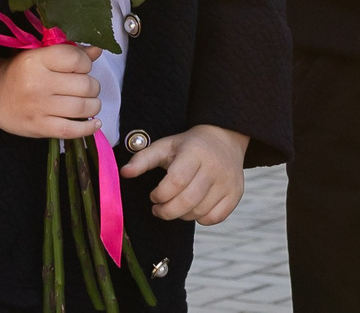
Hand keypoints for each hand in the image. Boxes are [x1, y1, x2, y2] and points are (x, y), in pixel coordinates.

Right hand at [0, 42, 99, 138]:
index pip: (75, 60)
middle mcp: (39, 84)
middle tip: (86, 86)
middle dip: (92, 85)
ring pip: (82, 107)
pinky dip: (88, 128)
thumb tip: (97, 51)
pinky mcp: (39, 128)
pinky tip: (94, 123)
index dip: (86, 63)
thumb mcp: (38, 55)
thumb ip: (69, 52)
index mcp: (37, 61)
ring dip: (93, 105)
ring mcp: (40, 108)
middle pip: (84, 85)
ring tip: (90, 102)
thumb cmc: (18, 73)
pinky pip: (71, 130)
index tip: (82, 67)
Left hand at [124, 124, 247, 223]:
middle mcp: (214, 167)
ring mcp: (227, 182)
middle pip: (187, 200)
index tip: (153, 196)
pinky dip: (200, 219)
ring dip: (181, 215)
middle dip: (167, 211)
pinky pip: (215, 218)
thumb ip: (143, 159)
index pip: (176, 181)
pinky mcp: (235, 194)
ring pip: (199, 211)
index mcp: (195, 153)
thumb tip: (124, 173)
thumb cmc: (189, 146)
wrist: (224, 139)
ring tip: (175, 205)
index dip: (160, 194)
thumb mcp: (166, 146)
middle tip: (158, 209)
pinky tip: (193, 209)